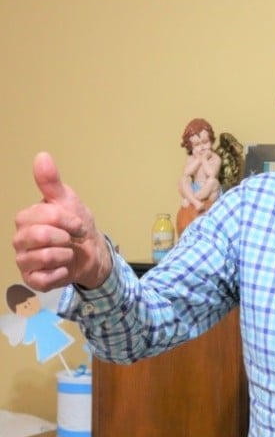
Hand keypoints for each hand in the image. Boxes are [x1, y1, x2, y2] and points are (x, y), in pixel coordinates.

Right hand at [12, 152, 110, 291]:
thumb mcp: (68, 202)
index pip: (44, 216)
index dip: (67, 220)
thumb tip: (42, 156)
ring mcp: (25, 261)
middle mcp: (20, 240)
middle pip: (39, 235)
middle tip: (72, 239)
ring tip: (68, 253)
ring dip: (66, 255)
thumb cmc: (77, 227)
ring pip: (43, 256)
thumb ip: (51, 182)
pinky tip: (64, 268)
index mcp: (26, 220)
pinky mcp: (33, 280)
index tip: (78, 224)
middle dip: (65, 237)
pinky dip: (61, 273)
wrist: (92, 255)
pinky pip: (44, 278)